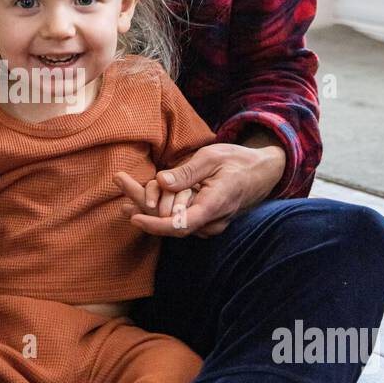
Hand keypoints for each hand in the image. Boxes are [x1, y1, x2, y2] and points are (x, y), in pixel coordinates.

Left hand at [114, 140, 285, 238]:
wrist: (263, 171)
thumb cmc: (238, 161)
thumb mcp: (212, 157)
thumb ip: (187, 172)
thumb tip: (162, 181)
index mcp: (214, 205)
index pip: (181, 225)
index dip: (155, 225)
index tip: (135, 217)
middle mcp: (212, 221)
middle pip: (171, 224)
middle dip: (143, 207)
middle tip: (120, 183)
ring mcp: (210, 224)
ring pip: (175, 223)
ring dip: (150, 208)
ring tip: (124, 190)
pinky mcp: (206, 222)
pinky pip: (181, 220)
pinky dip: (162, 209)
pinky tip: (144, 197)